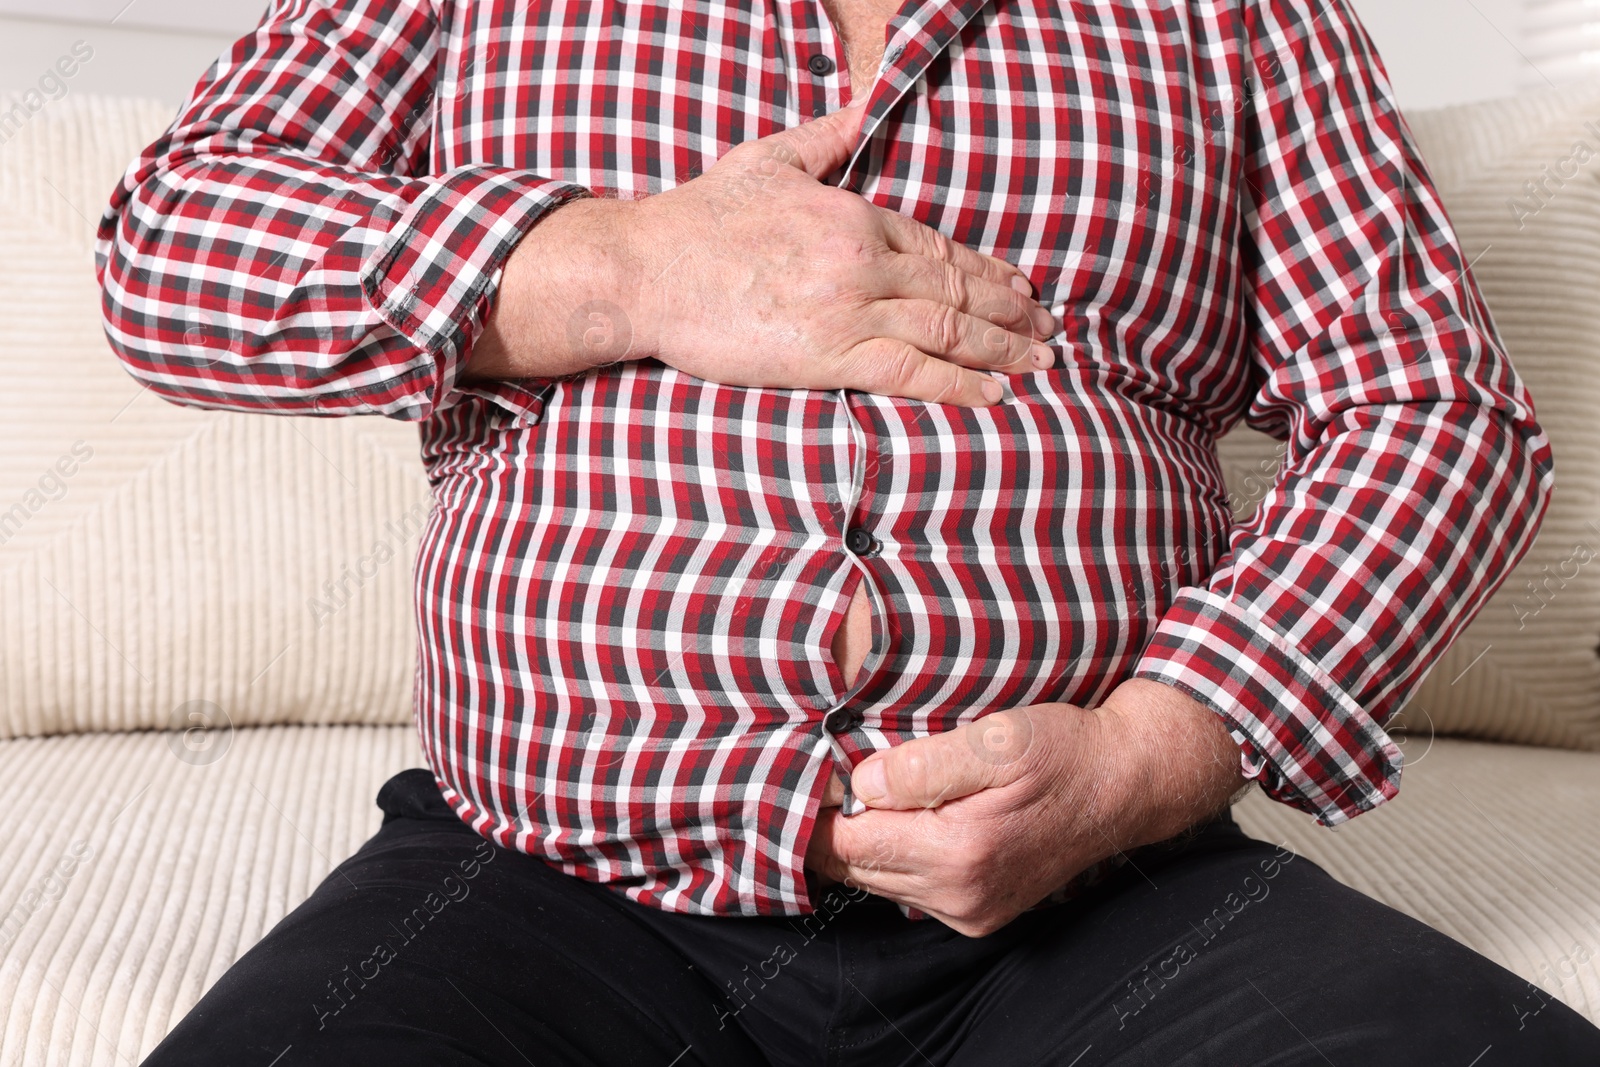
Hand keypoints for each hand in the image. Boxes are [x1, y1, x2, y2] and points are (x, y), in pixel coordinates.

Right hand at [470, 106, 1057, 404]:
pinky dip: (959, 383)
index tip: (1016, 286)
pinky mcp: (826, 357)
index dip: (984, 268)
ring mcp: (847, 310)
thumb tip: (866, 101)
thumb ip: (826, 134)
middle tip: (1047, 327)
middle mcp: (862, 261)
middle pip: (955, 286)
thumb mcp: (767, 159)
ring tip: (1038, 360)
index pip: (935, 244)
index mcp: (852, 214)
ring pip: (946, 328)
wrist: (645, 270)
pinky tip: (995, 393)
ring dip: (1001, 346)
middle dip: (1009, 309)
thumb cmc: (698, 218)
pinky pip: (910, 372)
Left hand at [805, 679, 1244, 935]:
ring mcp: (971, 912)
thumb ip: (923, 765)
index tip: (813, 771)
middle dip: (837, 826)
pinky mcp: (980, 914)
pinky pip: (912, 889)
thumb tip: (861, 783)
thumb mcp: (997, 740)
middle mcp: (960, 896)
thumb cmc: (1064, 751)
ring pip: (881, 880)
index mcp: (959, 852)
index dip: (824, 807)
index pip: (851, 842)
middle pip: (858, 867)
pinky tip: (907, 818)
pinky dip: (898, 856)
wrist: (1125, 785)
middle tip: (830, 777)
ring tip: (869, 793)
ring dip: (867, 841)